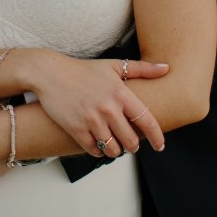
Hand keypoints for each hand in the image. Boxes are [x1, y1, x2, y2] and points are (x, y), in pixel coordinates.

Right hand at [28, 55, 167, 157]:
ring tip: (116, 145)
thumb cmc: (84, 70)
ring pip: (113, 149)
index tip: (160, 146)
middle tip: (131, 143)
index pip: (147, 121)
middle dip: (133, 145)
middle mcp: (108, 108)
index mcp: (121, 93)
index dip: (157, 137)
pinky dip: (100, 151)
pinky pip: (95, 151)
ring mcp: (92, 120)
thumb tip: (166, 68)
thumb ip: (142, 69)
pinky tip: (100, 144)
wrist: (50, 74)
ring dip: (117, 150)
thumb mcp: (114, 65)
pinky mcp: (76, 129)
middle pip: (131, 141)